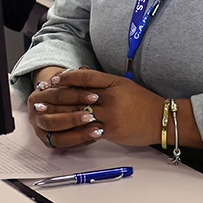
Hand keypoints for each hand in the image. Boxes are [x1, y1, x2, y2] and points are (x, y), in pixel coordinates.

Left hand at [29, 68, 163, 148]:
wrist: (162, 119)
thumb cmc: (143, 102)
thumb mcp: (123, 85)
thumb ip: (103, 81)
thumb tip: (82, 72)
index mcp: (113, 83)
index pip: (85, 77)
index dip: (67, 77)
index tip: (54, 79)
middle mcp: (110, 97)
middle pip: (77, 95)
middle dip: (57, 97)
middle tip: (40, 97)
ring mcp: (110, 114)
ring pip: (79, 113)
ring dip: (60, 114)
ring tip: (45, 114)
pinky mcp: (111, 130)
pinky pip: (88, 130)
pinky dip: (75, 129)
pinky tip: (62, 129)